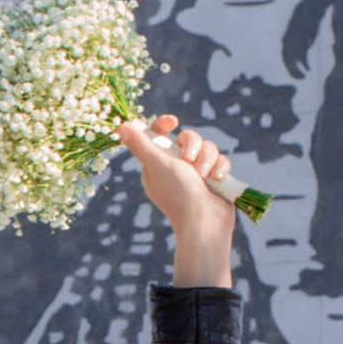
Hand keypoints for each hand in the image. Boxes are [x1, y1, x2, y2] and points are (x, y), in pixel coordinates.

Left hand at [118, 113, 237, 288]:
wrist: (205, 222)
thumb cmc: (178, 194)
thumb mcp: (157, 165)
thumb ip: (140, 145)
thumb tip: (121, 127)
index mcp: (157, 163)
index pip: (159, 134)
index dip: (164, 124)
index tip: (172, 121)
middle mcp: (176, 166)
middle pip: (187, 137)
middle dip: (193, 145)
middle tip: (189, 159)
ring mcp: (196, 172)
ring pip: (208, 147)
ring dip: (208, 158)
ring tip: (205, 175)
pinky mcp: (213, 178)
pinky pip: (221, 160)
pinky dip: (220, 168)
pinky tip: (216, 180)